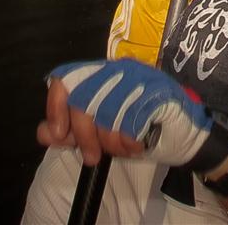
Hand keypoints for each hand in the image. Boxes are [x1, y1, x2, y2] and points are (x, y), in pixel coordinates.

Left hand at [39, 58, 225, 170]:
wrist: (184, 136)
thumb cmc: (139, 132)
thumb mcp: (98, 136)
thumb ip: (71, 133)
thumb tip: (43, 132)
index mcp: (101, 75)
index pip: (66, 78)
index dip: (56, 106)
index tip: (58, 134)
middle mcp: (118, 69)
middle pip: (83, 98)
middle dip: (84, 135)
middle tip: (93, 156)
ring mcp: (138, 77)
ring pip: (106, 111)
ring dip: (111, 140)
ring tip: (123, 149)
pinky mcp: (156, 91)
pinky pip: (130, 120)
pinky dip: (129, 140)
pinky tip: (137, 145)